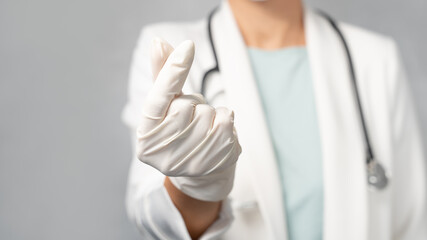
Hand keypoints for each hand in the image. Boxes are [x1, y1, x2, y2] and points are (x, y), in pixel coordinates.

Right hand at [136, 38, 241, 200]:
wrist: (200, 172)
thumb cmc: (179, 130)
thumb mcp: (167, 104)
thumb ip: (163, 75)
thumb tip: (158, 42)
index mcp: (146, 134)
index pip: (159, 96)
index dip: (174, 70)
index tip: (189, 45)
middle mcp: (162, 151)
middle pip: (186, 105)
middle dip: (192, 103)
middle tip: (191, 118)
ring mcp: (189, 160)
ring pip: (207, 112)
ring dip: (209, 113)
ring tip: (203, 128)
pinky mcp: (214, 162)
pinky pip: (226, 121)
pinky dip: (226, 120)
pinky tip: (218, 133)